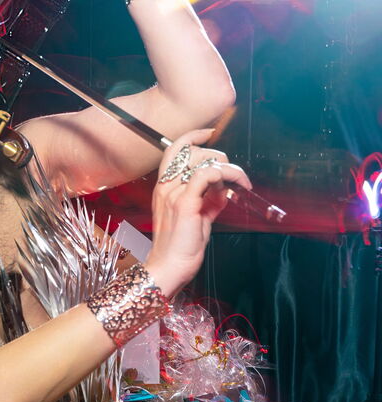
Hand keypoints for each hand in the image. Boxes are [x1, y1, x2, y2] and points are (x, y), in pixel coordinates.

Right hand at [145, 130, 251, 297]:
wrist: (170, 268)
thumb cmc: (182, 246)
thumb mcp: (198, 216)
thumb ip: (209, 199)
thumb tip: (225, 187)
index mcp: (164, 187)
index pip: (174, 149)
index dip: (193, 136)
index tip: (209, 133)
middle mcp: (165, 187)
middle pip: (191, 150)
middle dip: (218, 156)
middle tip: (233, 175)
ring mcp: (173, 194)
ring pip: (203, 160)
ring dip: (227, 166)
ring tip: (237, 183)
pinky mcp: (186, 204)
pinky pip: (207, 175)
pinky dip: (226, 175)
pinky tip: (236, 186)